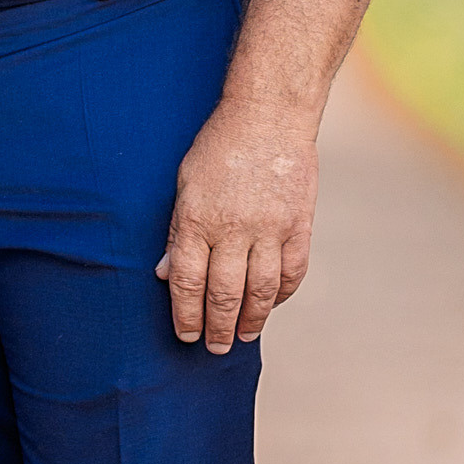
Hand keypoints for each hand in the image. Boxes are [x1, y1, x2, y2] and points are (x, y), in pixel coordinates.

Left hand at [157, 98, 319, 351]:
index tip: (186, 335)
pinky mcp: (299, 225)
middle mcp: (233, 229)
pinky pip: (292, 272)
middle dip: (216, 327)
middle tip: (214, 348)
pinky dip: (282, 294)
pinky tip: (272, 304)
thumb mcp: (185, 183)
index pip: (188, 282)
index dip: (185, 315)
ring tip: (242, 336)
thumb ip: (177, 232)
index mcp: (197, 218)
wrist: (269, 115)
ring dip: (251, 320)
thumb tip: (165, 274)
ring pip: (261, 291)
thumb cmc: (219, 146)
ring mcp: (270, 229)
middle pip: (224, 294)